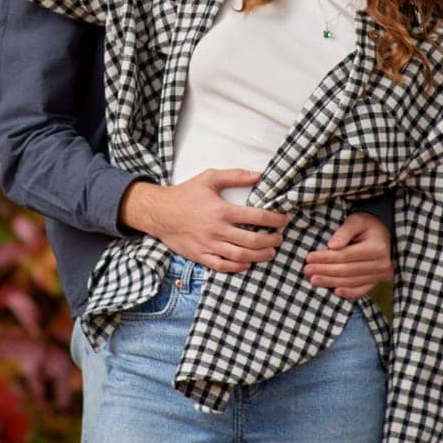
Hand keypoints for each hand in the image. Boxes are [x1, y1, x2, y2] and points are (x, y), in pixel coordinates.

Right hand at [118, 169, 288, 272]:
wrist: (159, 212)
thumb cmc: (185, 194)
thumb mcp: (209, 178)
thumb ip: (235, 176)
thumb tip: (259, 175)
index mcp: (222, 210)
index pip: (257, 217)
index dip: (274, 219)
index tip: (283, 220)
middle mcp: (217, 230)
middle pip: (252, 240)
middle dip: (271, 240)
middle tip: (279, 237)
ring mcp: (209, 245)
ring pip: (241, 256)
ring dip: (260, 256)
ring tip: (270, 252)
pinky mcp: (201, 256)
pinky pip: (223, 266)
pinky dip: (238, 267)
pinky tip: (247, 263)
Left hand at [303, 212, 392, 298]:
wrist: (385, 234)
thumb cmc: (368, 225)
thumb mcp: (357, 221)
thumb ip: (344, 231)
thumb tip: (331, 246)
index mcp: (377, 248)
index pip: (346, 256)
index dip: (326, 258)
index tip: (309, 257)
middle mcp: (381, 264)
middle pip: (347, 270)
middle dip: (325, 271)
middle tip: (307, 270)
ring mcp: (380, 275)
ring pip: (352, 282)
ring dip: (331, 282)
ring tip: (313, 280)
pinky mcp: (377, 282)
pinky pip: (362, 290)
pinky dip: (349, 293)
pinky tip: (335, 292)